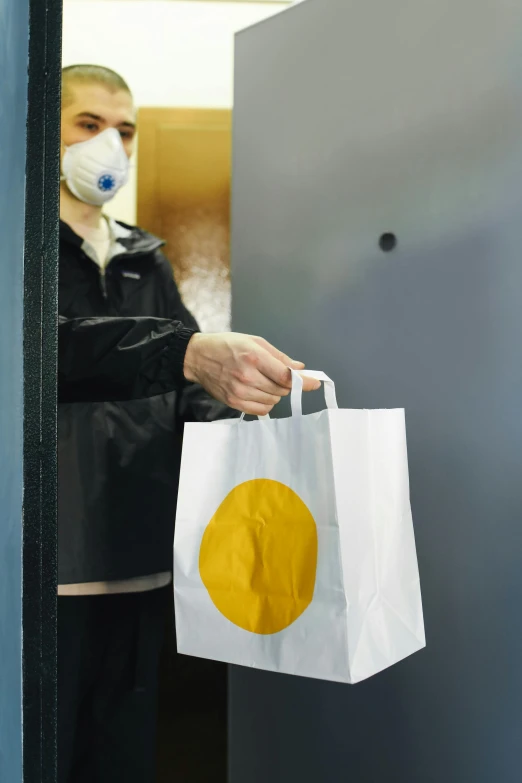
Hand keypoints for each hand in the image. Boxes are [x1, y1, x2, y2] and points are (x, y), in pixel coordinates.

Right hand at [183, 333, 320, 415]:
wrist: (198, 357)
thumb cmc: (227, 345)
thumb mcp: (254, 342)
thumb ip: (278, 357)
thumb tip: (299, 368)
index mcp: (254, 357)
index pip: (285, 376)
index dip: (303, 381)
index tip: (314, 383)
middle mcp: (247, 376)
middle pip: (281, 390)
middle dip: (285, 384)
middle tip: (278, 376)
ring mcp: (239, 391)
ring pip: (273, 401)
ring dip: (275, 394)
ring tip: (264, 382)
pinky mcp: (233, 402)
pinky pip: (260, 410)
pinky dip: (266, 403)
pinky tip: (259, 392)